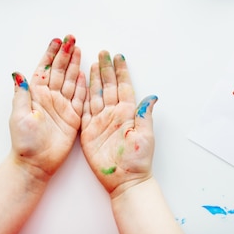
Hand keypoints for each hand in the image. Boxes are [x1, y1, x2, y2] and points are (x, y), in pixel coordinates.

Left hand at [9, 35, 85, 180]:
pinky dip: (82, 85)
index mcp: (36, 94)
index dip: (50, 54)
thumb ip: (22, 94)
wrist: (36, 163)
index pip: (44, 69)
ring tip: (79, 49)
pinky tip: (84, 73)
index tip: (57, 40)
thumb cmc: (24, 141)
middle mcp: (50, 97)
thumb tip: (17, 73)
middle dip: (65, 54)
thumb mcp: (19, 116)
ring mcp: (62, 106)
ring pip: (70, 80)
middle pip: (60, 71)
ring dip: (74, 65)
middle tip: (72, 38)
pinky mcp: (72, 117)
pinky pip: (79, 97)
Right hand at [81, 51, 157, 197]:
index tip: (118, 56)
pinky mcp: (88, 132)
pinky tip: (81, 85)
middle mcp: (113, 114)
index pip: (123, 86)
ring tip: (92, 63)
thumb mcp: (145, 136)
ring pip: (96, 94)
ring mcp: (100, 122)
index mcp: (127, 113)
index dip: (121, 71)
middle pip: (108, 86)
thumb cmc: (138, 160)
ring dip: (94, 79)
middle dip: (105, 69)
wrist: (125, 181)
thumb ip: (145, 115)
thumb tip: (152, 96)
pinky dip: (82, 96)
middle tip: (102, 52)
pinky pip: (84, 110)